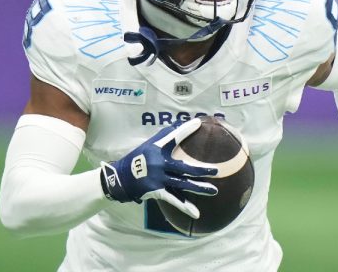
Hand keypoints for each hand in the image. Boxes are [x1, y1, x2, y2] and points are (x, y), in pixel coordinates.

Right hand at [100, 118, 217, 218]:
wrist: (120, 178)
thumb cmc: (137, 159)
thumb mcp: (148, 146)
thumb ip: (164, 137)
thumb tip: (179, 124)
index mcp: (157, 149)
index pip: (174, 137)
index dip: (186, 130)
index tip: (199, 123)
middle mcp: (159, 164)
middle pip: (184, 167)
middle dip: (202, 169)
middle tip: (217, 170)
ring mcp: (158, 179)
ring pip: (183, 184)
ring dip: (199, 188)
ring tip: (214, 190)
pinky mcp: (156, 191)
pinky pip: (174, 200)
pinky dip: (185, 207)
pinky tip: (196, 214)